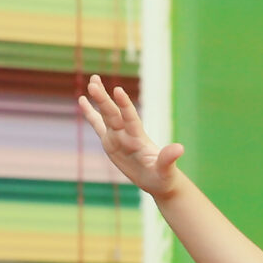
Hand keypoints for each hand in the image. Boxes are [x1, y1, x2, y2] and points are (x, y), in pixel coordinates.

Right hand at [77, 75, 182, 198]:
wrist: (158, 180)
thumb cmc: (164, 176)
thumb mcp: (166, 170)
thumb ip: (169, 158)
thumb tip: (180, 148)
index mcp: (138, 138)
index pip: (131, 119)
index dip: (125, 105)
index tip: (118, 90)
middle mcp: (127, 134)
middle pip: (113, 114)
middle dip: (104, 100)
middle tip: (94, 82)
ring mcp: (118, 136)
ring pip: (106, 115)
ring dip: (99, 99)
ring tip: (92, 81)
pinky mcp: (110, 142)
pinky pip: (98, 126)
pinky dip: (90, 114)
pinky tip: (82, 100)